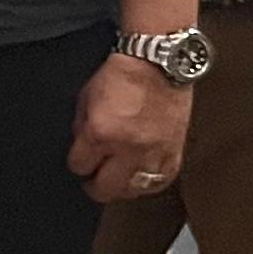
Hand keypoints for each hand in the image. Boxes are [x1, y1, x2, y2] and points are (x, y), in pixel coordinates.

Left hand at [71, 52, 191, 203]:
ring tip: (117, 181)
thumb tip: (80, 150)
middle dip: (95, 187)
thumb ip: (81, 129)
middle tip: (93, 182)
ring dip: (123, 188)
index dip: (78, 165)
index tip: (80, 162)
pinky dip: (149, 183)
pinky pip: (161, 181)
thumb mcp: (84, 101)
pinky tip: (141, 178)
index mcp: (100, 133)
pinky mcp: (174, 150)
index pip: (80, 166)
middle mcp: (127, 148)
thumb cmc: (121, 77)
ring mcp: (154, 152)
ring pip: (135, 189)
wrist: (157, 64)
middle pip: (107, 188)